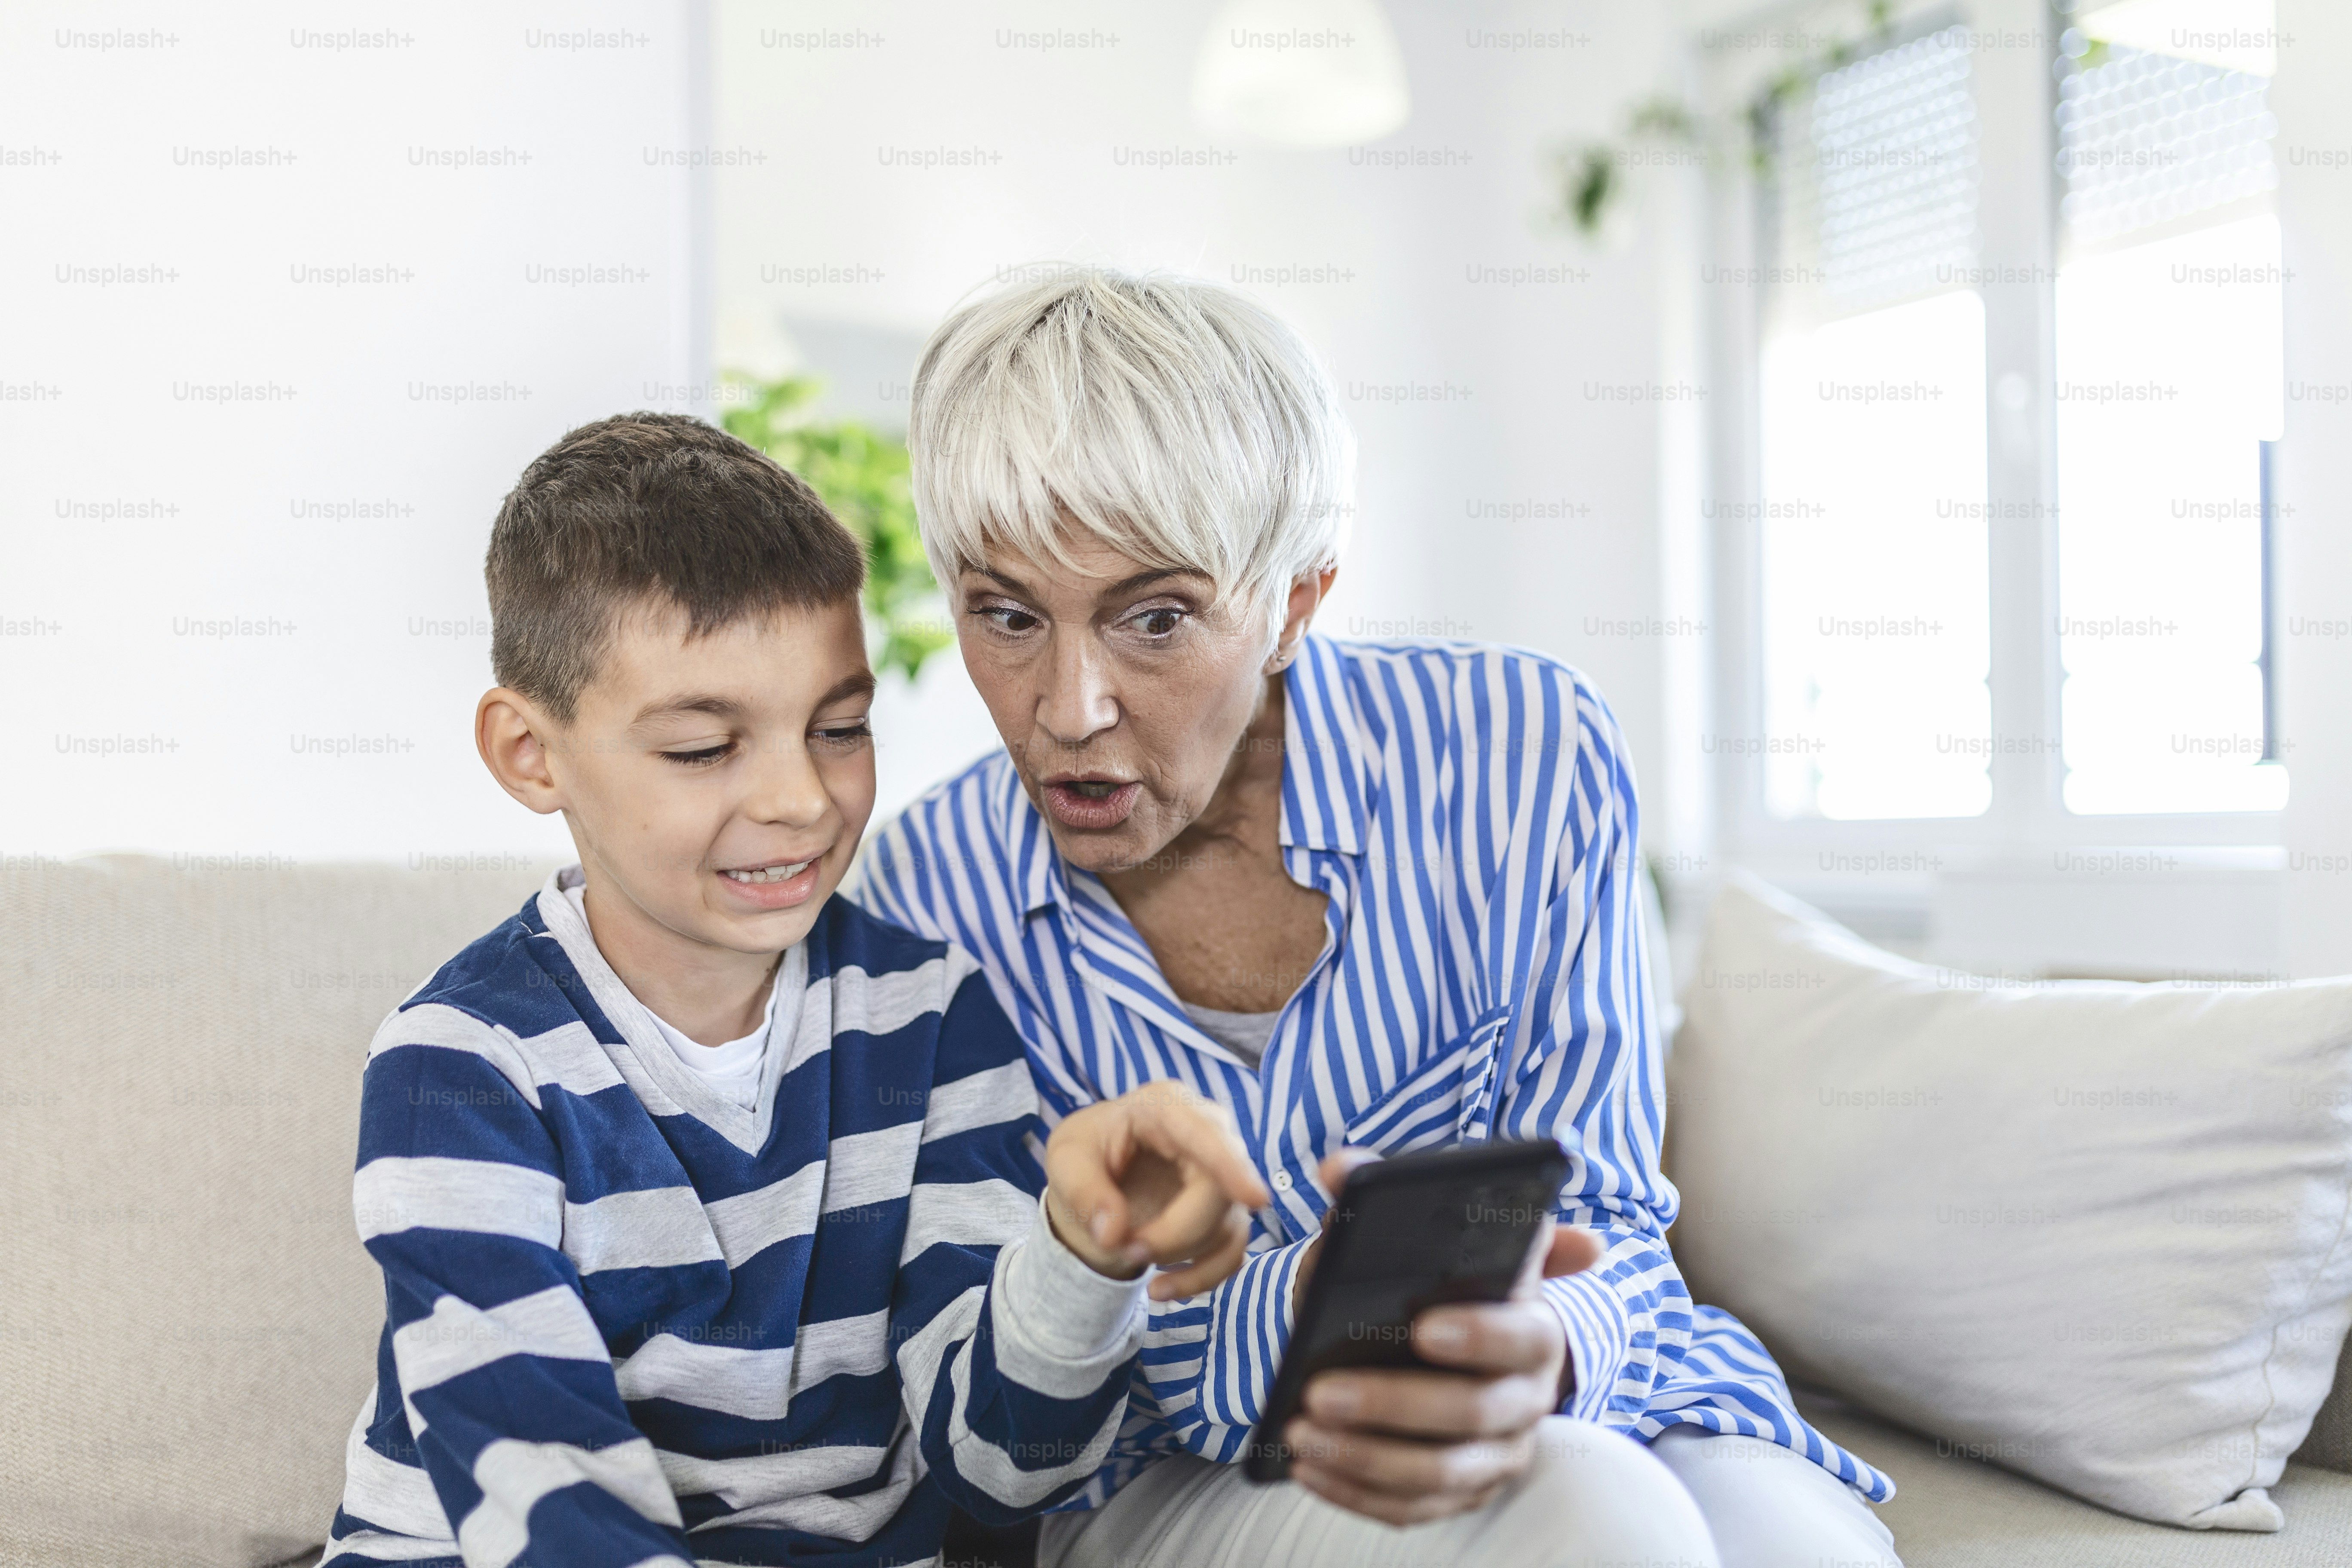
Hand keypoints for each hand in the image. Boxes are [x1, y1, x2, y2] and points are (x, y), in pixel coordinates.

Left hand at [1043, 1081, 1271, 1299]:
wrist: (1097, 1177)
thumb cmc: (1086, 1153)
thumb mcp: (1066, 1161)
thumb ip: (1084, 1191)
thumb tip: (1113, 1234)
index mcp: (1166, 1106)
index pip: (1205, 1133)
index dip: (1231, 1166)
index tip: (1256, 1199)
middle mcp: (1207, 1133)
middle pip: (1219, 1189)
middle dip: (1176, 1232)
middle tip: (1129, 1249)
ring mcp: (1222, 1175)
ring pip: (1226, 1225)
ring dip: (1180, 1256)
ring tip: (1128, 1257)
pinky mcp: (1225, 1213)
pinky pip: (1231, 1253)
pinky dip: (1199, 1278)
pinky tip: (1161, 1289)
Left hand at [1284, 1148, 1603, 1525]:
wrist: (1462, 1345)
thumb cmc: (1443, 1284)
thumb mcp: (1427, 1240)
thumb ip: (1389, 1197)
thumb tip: (1338, 1167)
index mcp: (1535, 1330)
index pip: (1522, 1335)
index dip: (1480, 1333)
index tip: (1422, 1325)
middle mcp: (1527, 1400)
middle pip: (1474, 1414)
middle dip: (1394, 1405)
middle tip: (1320, 1391)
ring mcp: (1498, 1456)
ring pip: (1441, 1474)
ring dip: (1365, 1458)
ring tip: (1301, 1432)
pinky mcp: (1463, 1495)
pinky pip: (1414, 1510)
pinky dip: (1357, 1494)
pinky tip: (1306, 1468)